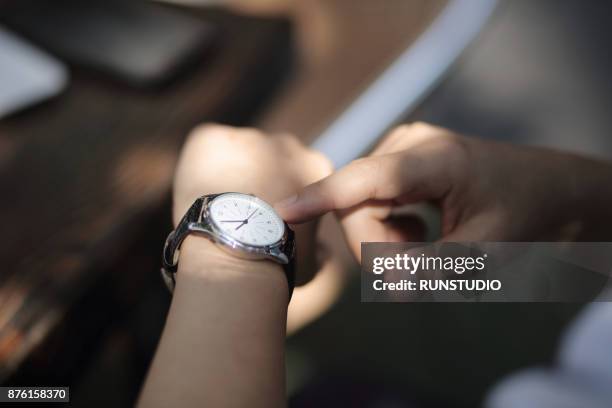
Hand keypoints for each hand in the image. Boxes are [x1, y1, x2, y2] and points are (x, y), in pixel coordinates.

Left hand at [173, 124, 332, 280]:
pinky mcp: (210, 136)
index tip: (269, 216)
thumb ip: (319, 248)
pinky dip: (199, 164)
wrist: (235, 247)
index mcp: (316, 167)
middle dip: (258, 176)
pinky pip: (205, 145)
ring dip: (230, 170)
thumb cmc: (275, 260)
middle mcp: (285, 143)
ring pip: (236, 151)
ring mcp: (247, 136)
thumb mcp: (311, 260)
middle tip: (242, 210)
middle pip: (269, 157)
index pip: (299, 173)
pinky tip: (199, 191)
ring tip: (218, 204)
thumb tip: (321, 250)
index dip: (283, 195)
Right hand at [276, 122, 611, 259]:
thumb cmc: (523, 213)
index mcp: (435, 159)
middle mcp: (408, 147)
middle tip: (413, 283)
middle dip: (377, 252)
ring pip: (361, 212)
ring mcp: (399, 154)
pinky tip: (422, 234)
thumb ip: (433, 269)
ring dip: (387, 246)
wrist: (545, 188)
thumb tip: (389, 286)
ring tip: (429, 254)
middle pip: (358, 208)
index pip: (367, 178)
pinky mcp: (395, 167)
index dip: (323, 196)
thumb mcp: (487, 250)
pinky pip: (370, 208)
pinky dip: (390, 235)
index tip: (283, 211)